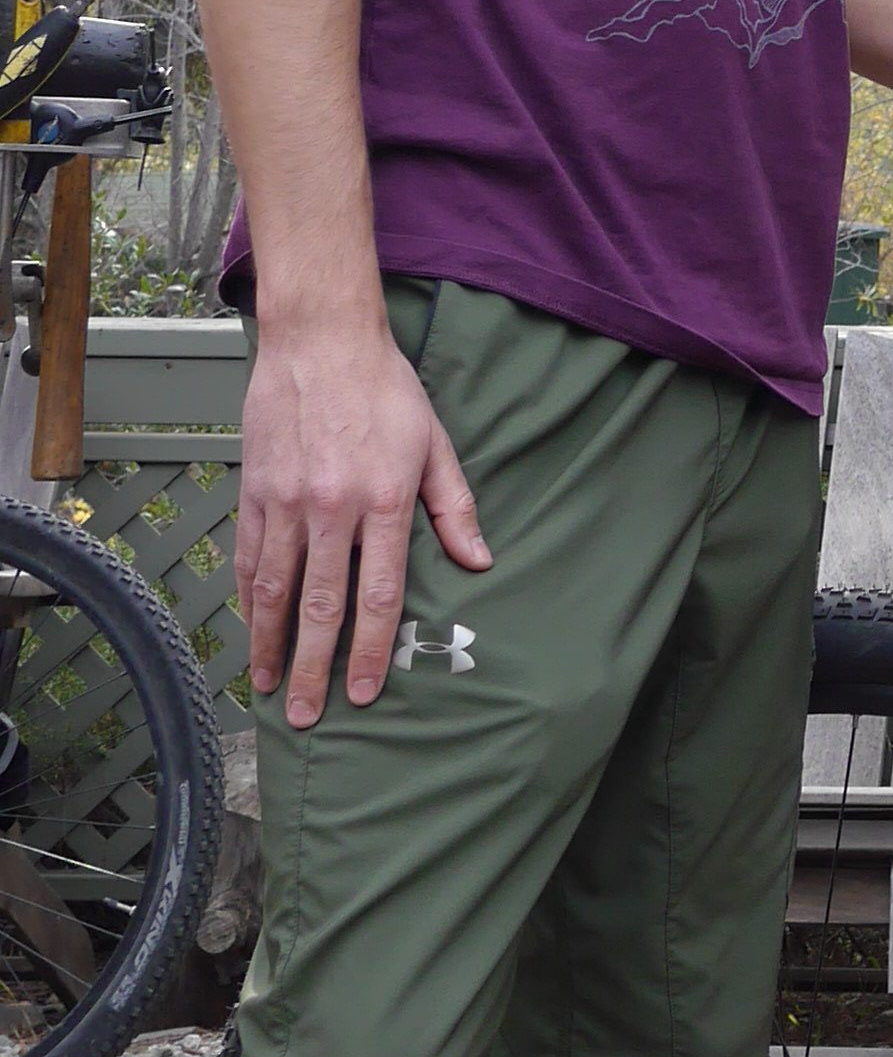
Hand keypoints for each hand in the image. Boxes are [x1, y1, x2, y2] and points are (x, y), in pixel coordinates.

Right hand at [237, 315, 490, 729]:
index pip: (379, 594)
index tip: (365, 691)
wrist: (321, 341)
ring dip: (269, 645)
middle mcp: (331, 508)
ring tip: (267, 687)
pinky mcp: (255, 490)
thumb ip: (454, 509)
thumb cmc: (385, 391)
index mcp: (383, 502)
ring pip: (273, 589)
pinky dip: (248, 598)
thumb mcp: (434, 445)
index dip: (372, 650)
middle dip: (311, 667)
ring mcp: (287, 501)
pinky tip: (251, 628)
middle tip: (306, 716)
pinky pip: (248, 556)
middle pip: (320, 605)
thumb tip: (479, 562)